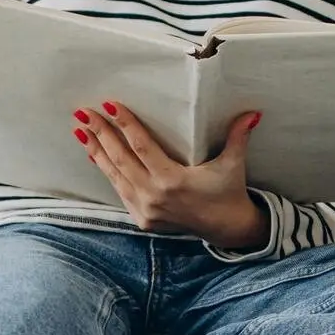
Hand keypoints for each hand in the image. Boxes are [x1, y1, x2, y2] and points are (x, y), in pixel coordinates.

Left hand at [73, 99, 262, 240]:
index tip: (110, 105)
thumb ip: (238, 137)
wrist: (226, 228)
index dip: (125, 124)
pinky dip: (107, 172)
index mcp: (174, 180)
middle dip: (101, 134)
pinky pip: (119, 191)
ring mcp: (146, 209)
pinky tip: (96, 156)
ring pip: (115, 176)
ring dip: (97, 152)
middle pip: (121, 159)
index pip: (142, 146)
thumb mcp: (233, 163)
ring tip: (82, 131)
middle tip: (85, 113)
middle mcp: (155, 196)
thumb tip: (252, 113)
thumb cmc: (228, 191)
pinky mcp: (143, 219)